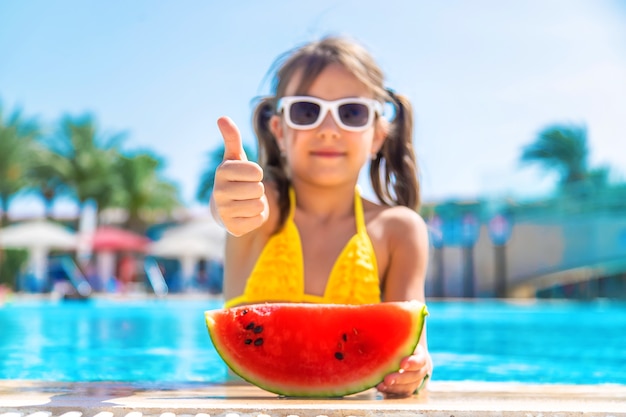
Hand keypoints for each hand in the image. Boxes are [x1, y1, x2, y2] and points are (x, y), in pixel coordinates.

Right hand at [211, 116, 268, 236]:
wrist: (226, 208)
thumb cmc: (235, 178)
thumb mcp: (235, 158)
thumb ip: (232, 138)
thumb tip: (222, 117)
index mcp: (222, 172)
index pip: (255, 171)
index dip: (257, 173)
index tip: (248, 175)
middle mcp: (219, 193)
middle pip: (258, 189)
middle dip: (258, 189)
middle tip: (247, 190)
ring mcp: (224, 212)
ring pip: (258, 205)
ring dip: (258, 203)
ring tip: (246, 201)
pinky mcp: (233, 228)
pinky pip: (258, 219)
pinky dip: (257, 217)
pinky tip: (246, 214)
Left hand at [376, 344, 430, 397]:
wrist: (405, 356)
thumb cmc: (398, 344)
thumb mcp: (398, 340)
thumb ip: (391, 340)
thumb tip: (376, 333)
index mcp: (420, 355)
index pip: (420, 360)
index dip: (412, 363)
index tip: (402, 364)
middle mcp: (421, 369)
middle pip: (415, 376)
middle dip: (400, 378)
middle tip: (387, 379)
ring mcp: (416, 381)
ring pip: (409, 387)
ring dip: (394, 387)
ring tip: (380, 385)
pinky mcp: (408, 389)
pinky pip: (402, 393)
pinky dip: (391, 391)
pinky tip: (380, 387)